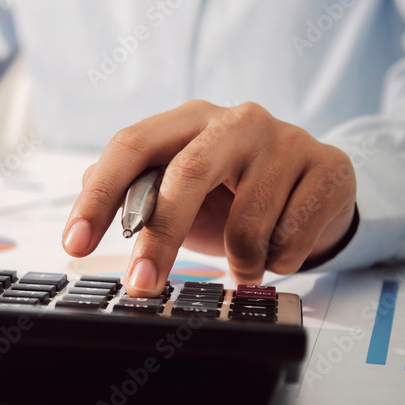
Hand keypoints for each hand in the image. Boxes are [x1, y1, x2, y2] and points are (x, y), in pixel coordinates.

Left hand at [62, 100, 357, 295]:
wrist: (318, 190)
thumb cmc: (237, 193)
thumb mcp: (183, 189)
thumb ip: (137, 189)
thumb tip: (85, 196)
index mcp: (190, 119)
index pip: (132, 145)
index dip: (99, 197)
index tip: (75, 243)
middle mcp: (237, 120)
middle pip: (186, 175)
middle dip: (159, 239)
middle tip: (142, 285)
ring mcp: (287, 140)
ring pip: (246, 226)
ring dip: (240, 263)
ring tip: (247, 262)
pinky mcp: (329, 168)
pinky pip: (290, 240)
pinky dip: (279, 262)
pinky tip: (283, 247)